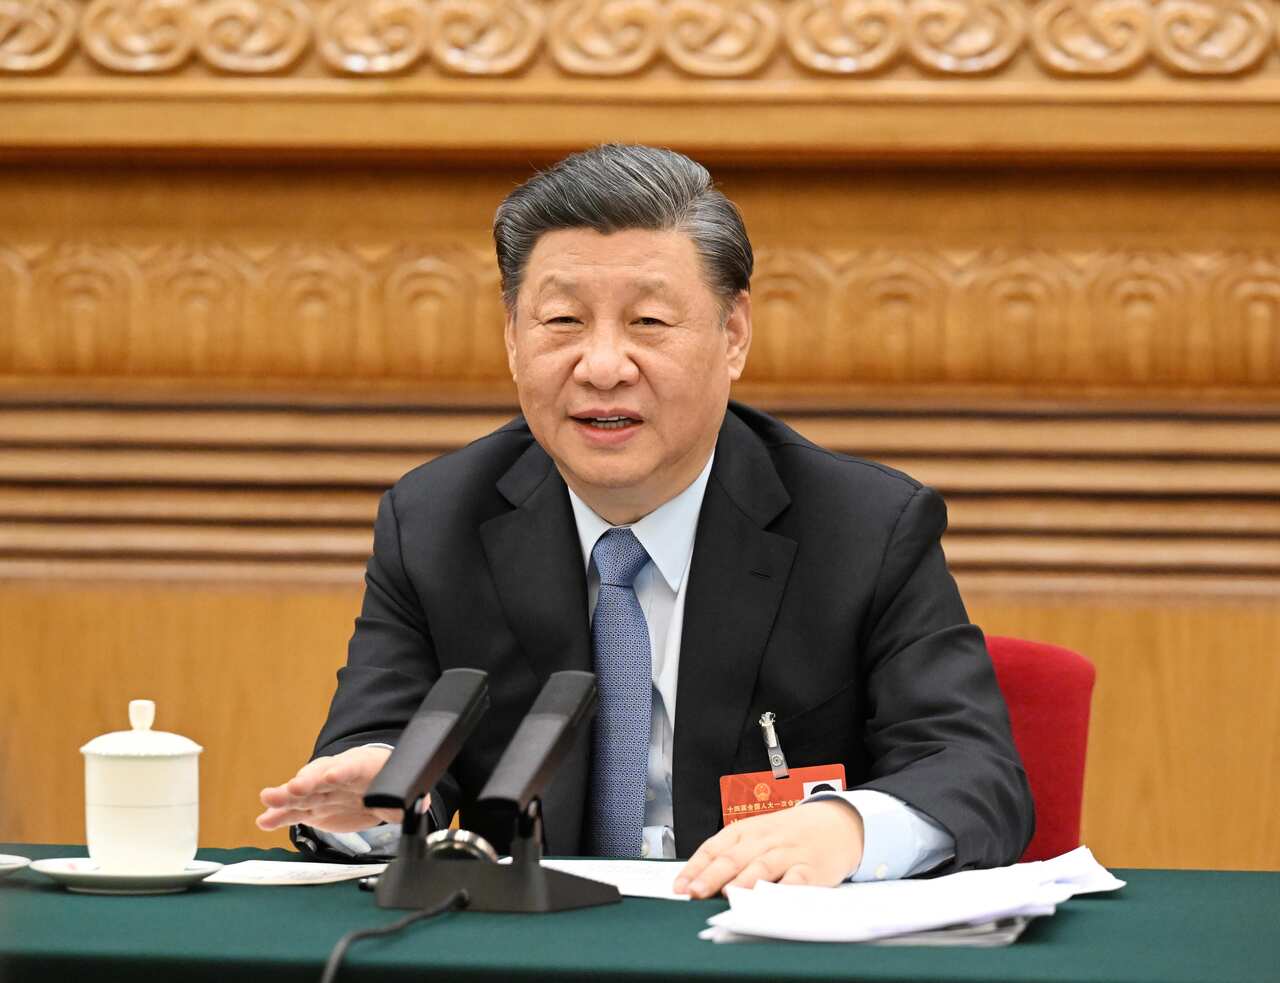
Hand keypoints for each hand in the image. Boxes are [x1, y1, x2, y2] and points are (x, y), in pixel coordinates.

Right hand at [255, 746, 414, 832]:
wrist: (376, 785)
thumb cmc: (388, 781)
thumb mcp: (403, 789)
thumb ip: (410, 798)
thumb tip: (419, 802)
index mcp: (363, 765)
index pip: (352, 766)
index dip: (342, 771)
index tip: (332, 776)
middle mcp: (338, 774)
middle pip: (320, 777)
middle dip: (306, 782)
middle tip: (293, 788)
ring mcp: (323, 791)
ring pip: (302, 793)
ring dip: (284, 797)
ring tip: (267, 800)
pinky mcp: (314, 808)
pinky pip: (294, 812)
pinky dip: (279, 816)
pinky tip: (264, 820)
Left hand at [673, 800, 864, 898]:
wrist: (836, 823)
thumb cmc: (789, 834)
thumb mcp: (758, 836)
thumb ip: (733, 856)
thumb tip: (698, 882)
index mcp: (747, 830)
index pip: (715, 847)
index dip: (695, 867)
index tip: (680, 887)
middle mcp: (765, 839)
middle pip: (735, 857)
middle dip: (712, 876)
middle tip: (695, 893)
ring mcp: (788, 853)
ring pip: (762, 866)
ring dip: (743, 882)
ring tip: (726, 896)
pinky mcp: (811, 868)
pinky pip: (796, 880)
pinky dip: (783, 891)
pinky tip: (770, 901)